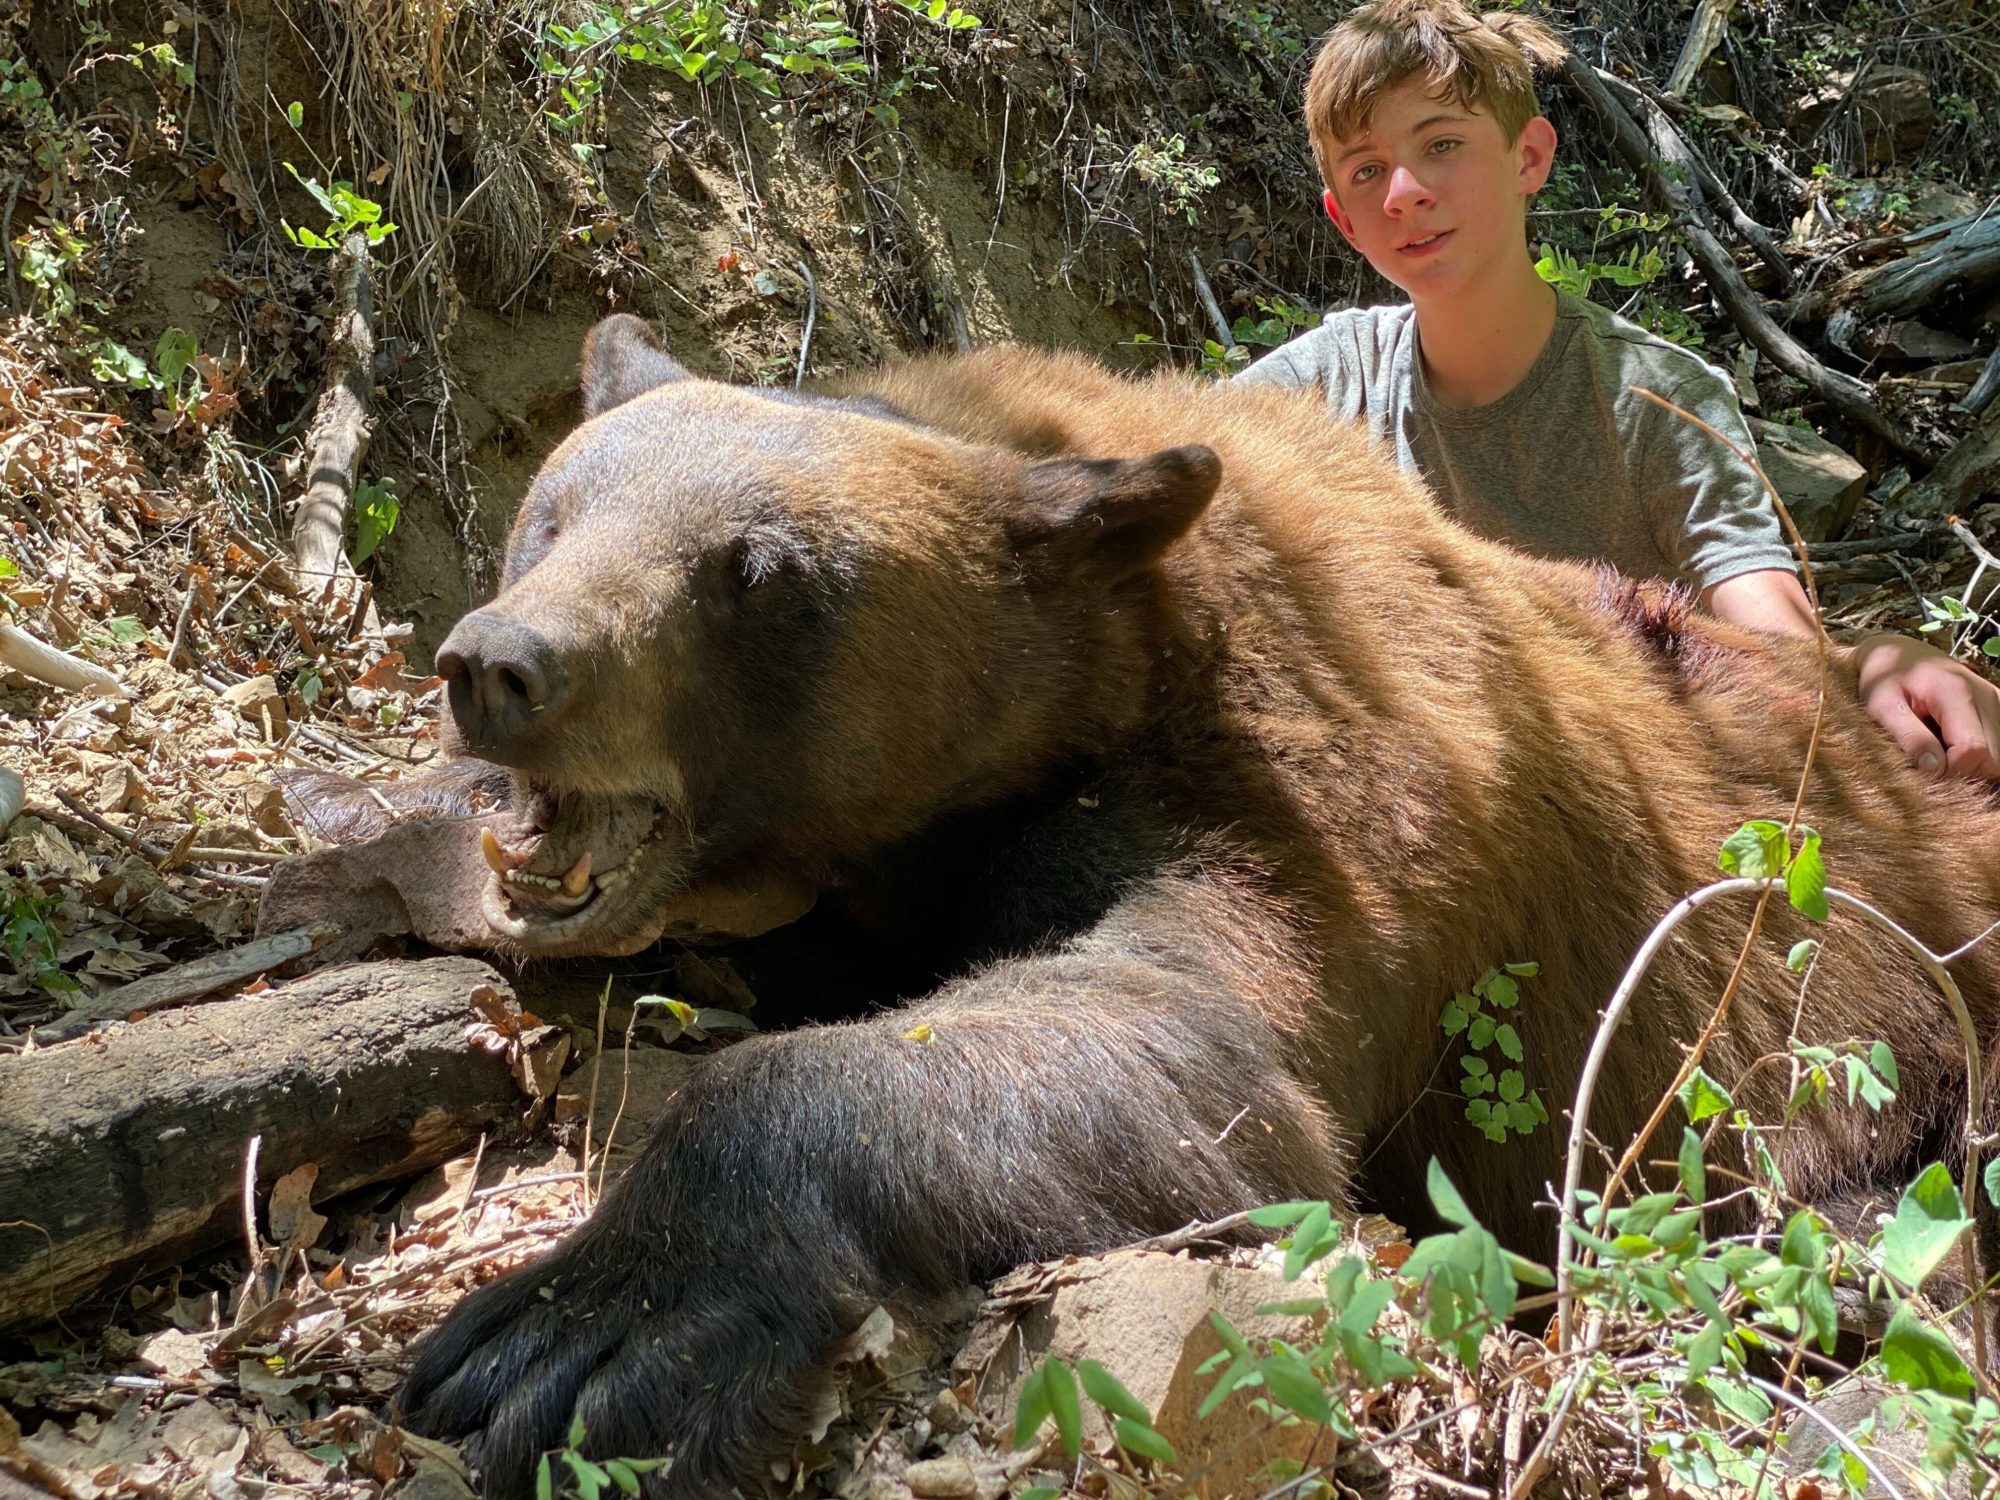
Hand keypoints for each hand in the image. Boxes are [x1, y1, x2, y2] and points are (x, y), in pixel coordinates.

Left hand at [1849, 631, 1999, 781]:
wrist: (1899, 654)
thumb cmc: (1884, 681)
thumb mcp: (1881, 708)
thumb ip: (1910, 738)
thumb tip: (1937, 770)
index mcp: (1955, 692)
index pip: (1972, 749)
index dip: (1950, 770)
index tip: (1923, 770)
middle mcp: (1985, 695)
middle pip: (1992, 759)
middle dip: (1962, 772)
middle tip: (1930, 764)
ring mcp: (1996, 700)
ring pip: (1998, 757)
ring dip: (1971, 765)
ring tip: (1939, 751)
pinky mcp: (1999, 705)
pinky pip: (1999, 746)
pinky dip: (1979, 755)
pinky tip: (1952, 745)